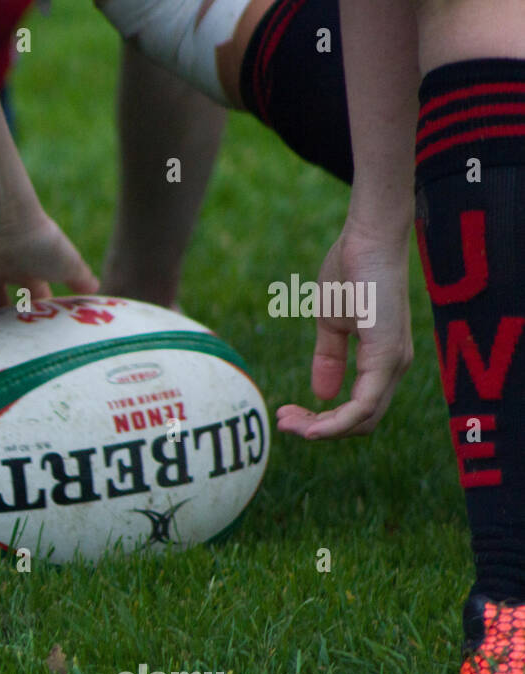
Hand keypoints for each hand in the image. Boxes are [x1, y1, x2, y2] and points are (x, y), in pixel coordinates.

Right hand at [276, 223, 412, 439]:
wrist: (368, 239)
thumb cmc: (352, 271)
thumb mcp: (331, 323)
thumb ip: (329, 358)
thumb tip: (322, 393)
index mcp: (382, 360)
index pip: (358, 409)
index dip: (323, 420)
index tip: (286, 414)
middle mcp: (394, 367)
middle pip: (361, 422)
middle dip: (318, 429)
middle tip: (282, 421)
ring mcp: (393, 363)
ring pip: (363, 420)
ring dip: (322, 429)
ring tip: (286, 422)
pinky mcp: (386, 357)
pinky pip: (363, 406)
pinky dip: (335, 423)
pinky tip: (309, 427)